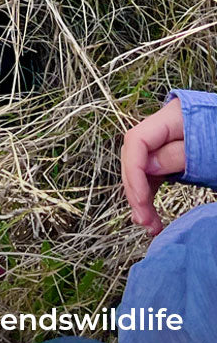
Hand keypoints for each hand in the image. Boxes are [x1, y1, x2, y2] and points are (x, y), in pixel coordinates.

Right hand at [123, 98, 185, 235]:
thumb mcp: (208, 151)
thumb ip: (177, 155)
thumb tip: (147, 169)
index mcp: (168, 118)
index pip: (137, 141)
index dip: (134, 171)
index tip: (141, 201)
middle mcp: (160, 129)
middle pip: (135, 156)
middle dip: (135, 190)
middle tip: (144, 220)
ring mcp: (164, 142)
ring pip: (141, 168)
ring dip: (141, 196)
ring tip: (148, 224)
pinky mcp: (171, 155)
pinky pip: (153, 174)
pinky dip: (150, 193)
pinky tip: (150, 212)